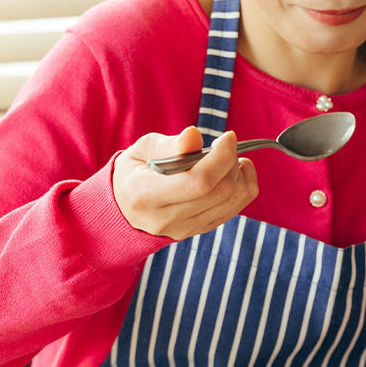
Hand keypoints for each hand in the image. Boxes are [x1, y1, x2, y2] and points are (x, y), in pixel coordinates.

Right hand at [113, 127, 257, 239]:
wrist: (123, 207)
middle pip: (218, 192)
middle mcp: (165, 218)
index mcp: (146, 194)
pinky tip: (233, 171)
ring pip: (231, 202)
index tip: (227, 137)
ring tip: (230, 158)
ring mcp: (183, 229)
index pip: (198, 181)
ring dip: (239, 175)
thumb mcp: (142, 149)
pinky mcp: (197, 231)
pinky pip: (233, 210)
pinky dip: (242, 188)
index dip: (221, 157)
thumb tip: (195, 135)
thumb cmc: (134, 171)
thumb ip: (170, 144)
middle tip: (225, 144)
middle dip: (231, 162)